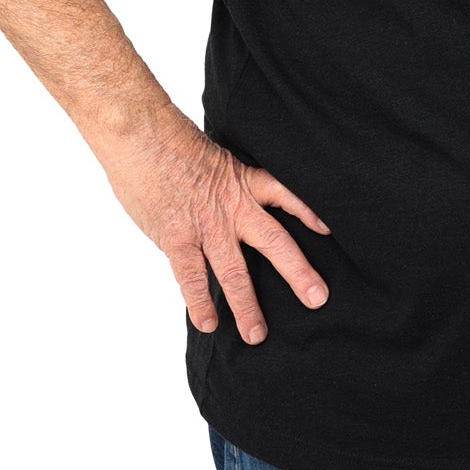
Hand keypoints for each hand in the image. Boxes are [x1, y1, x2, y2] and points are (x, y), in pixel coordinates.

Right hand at [99, 106, 332, 344]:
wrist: (140, 134)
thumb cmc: (169, 139)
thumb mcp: (210, 156)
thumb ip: (222, 184)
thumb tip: (224, 202)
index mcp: (242, 180)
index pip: (286, 194)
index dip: (308, 211)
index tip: (329, 230)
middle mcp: (232, 206)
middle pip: (275, 242)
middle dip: (298, 273)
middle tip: (318, 299)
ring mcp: (206, 225)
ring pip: (235, 271)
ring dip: (247, 306)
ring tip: (257, 335)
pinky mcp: (177, 237)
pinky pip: (192, 276)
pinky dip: (200, 302)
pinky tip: (208, 323)